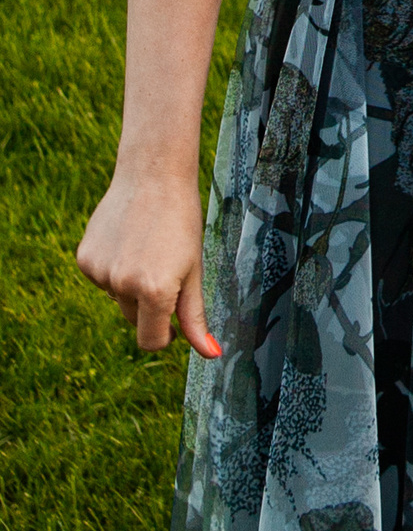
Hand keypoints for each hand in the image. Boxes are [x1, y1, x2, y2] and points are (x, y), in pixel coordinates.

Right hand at [79, 164, 218, 356]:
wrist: (153, 176)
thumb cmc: (183, 222)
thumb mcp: (195, 269)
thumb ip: (196, 315)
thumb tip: (211, 354)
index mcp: (154, 291)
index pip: (152, 340)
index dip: (166, 336)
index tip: (174, 326)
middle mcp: (121, 286)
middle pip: (135, 318)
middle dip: (151, 305)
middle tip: (167, 268)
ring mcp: (99, 272)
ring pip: (117, 297)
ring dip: (131, 284)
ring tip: (148, 247)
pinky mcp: (84, 259)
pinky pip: (102, 278)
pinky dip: (114, 268)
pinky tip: (128, 240)